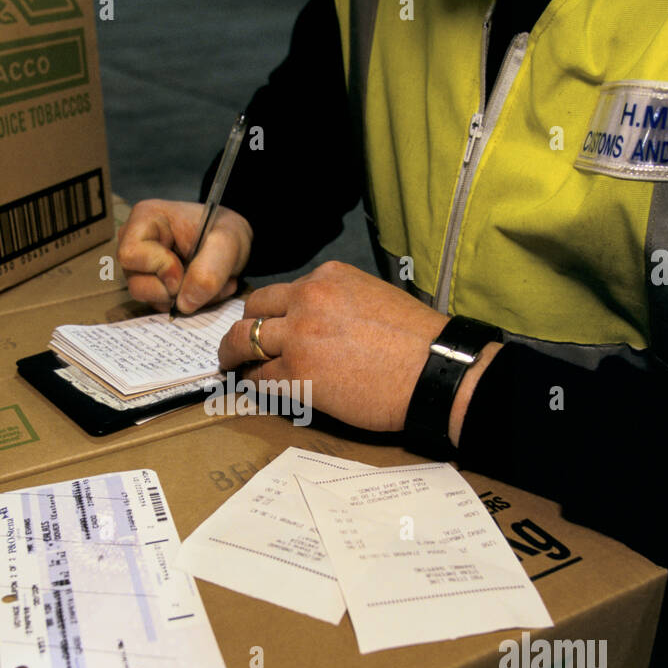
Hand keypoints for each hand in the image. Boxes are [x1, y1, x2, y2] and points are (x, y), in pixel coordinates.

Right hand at [116, 199, 253, 313]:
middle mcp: (135, 244)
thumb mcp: (227, 243)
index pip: (131, 255)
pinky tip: (204, 288)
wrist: (232, 241)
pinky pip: (163, 306)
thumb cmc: (224, 230)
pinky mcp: (152, 285)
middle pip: (137, 285)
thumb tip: (184, 303)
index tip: (185, 268)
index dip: (160, 268)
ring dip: (187, 299)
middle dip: (176, 291)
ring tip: (212, 284)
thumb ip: (209, 271)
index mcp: (144, 219)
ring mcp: (141, 268)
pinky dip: (189, 303)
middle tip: (207, 280)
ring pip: (151, 300)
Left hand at [219, 262, 501, 440]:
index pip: (282, 291)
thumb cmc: (417, 342)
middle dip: (242, 328)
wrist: (435, 372)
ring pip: (244, 341)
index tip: (266, 326)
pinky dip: (253, 383)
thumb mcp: (372, 298)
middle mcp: (308, 299)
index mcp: (328, 278)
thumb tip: (319, 323)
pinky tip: (255, 389)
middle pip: (254, 310)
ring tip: (231, 368)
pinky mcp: (298, 373)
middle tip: (236, 346)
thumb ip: (338, 302)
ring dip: (234, 356)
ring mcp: (299, 336)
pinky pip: (260, 377)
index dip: (269, 312)